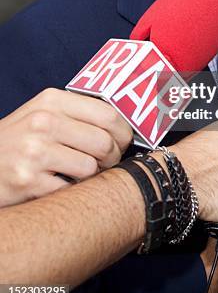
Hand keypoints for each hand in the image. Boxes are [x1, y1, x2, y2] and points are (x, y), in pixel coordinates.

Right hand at [0, 88, 132, 206]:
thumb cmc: (19, 139)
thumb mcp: (43, 113)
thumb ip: (78, 114)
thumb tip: (124, 125)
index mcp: (51, 100)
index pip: (108, 113)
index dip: (123, 132)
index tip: (123, 141)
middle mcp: (43, 122)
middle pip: (104, 143)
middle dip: (112, 157)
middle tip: (105, 162)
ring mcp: (34, 152)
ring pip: (91, 168)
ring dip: (90, 176)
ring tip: (77, 173)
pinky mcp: (28, 181)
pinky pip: (71, 190)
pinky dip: (70, 192)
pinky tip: (57, 185)